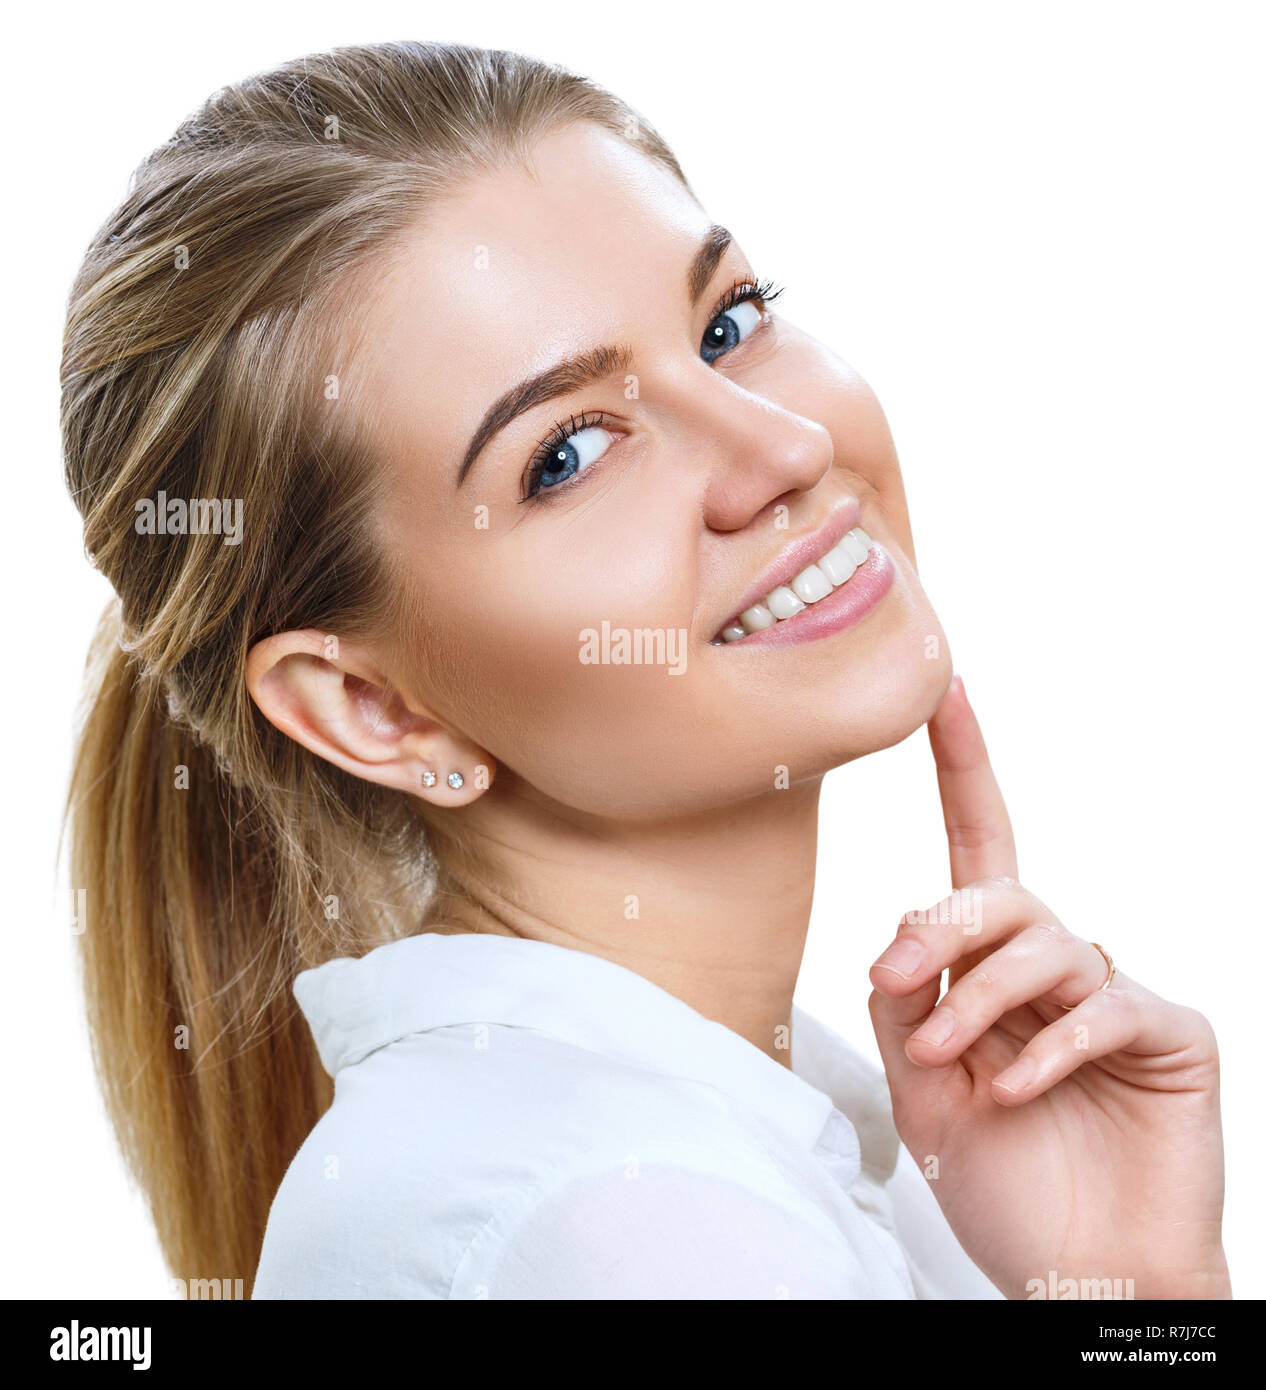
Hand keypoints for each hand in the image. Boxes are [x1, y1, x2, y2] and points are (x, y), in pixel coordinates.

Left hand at [868, 675, 1229, 1299]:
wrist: (1071, 1273)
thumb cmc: (1001, 1181)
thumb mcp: (922, 1087)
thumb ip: (910, 1004)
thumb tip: (902, 930)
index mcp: (992, 968)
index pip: (978, 849)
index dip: (963, 767)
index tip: (946, 690)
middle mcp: (1054, 966)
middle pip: (1000, 890)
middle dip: (943, 928)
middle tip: (899, 984)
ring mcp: (1115, 992)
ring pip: (1046, 940)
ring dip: (982, 996)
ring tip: (953, 1059)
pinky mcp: (1170, 1031)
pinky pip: (1105, 1003)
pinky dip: (1050, 1044)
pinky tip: (1014, 1087)